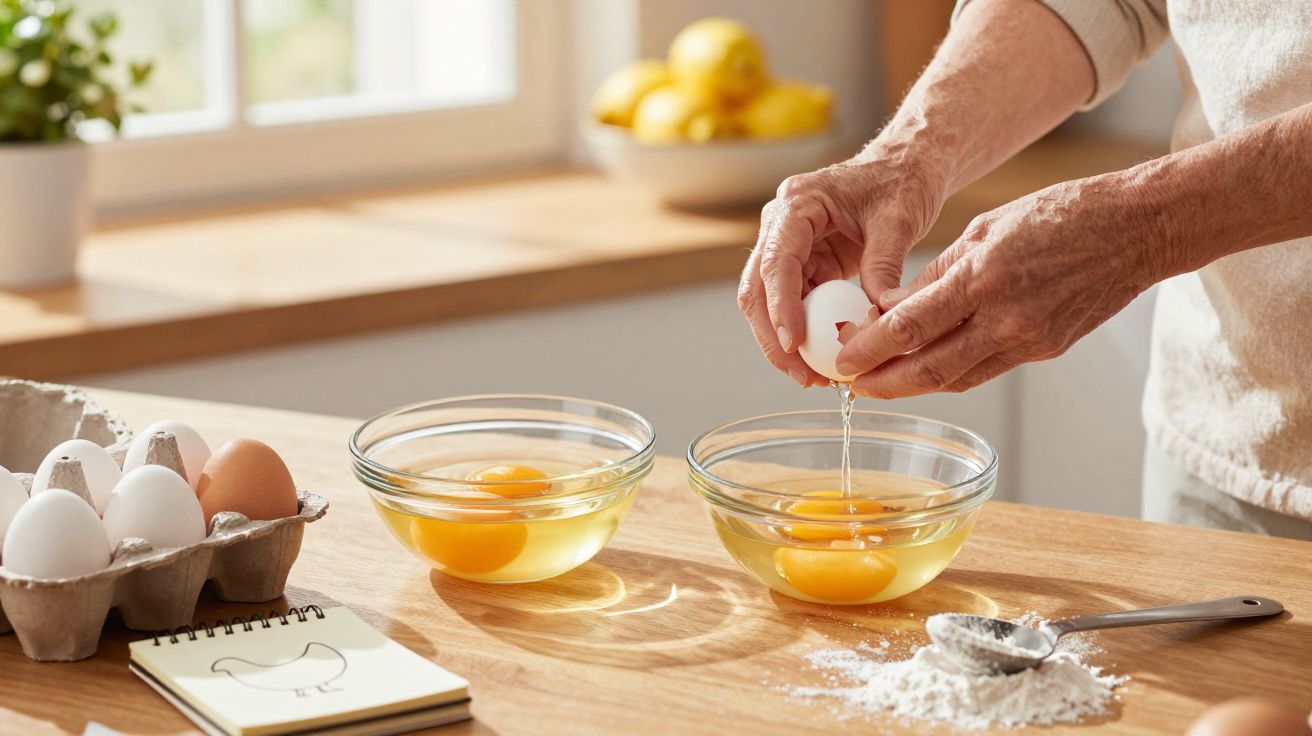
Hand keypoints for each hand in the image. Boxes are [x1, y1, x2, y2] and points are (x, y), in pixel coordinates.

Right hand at [738, 153, 946, 385]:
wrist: (905, 167)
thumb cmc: (901, 181)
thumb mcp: (898, 221)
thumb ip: (884, 266)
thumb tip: (876, 319)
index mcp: (797, 203)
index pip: (776, 260)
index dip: (780, 306)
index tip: (794, 344)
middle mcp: (781, 225)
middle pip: (757, 288)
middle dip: (773, 336)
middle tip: (801, 375)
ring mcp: (788, 246)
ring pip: (768, 303)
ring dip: (785, 342)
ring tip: (813, 378)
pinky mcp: (804, 265)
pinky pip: (794, 306)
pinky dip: (805, 334)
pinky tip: (823, 360)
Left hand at [835, 175, 1165, 397]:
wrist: (1137, 230)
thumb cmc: (1061, 214)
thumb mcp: (986, 227)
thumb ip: (939, 272)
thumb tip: (897, 308)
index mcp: (983, 276)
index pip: (911, 325)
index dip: (870, 349)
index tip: (841, 359)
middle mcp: (1005, 316)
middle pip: (929, 367)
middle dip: (883, 382)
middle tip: (850, 386)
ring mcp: (1028, 339)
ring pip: (957, 377)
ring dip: (913, 385)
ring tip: (878, 384)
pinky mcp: (1045, 350)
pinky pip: (985, 370)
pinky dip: (951, 374)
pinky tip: (925, 372)